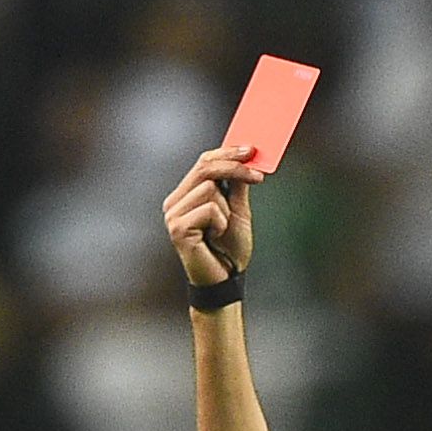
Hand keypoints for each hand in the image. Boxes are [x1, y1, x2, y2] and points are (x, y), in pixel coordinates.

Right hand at [163, 146, 260, 287]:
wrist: (226, 281)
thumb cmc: (230, 249)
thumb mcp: (237, 211)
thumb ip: (236, 186)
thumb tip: (245, 158)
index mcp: (186, 195)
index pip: (203, 162)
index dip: (227, 152)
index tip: (251, 149)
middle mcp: (174, 202)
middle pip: (205, 168)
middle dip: (235, 168)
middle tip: (258, 176)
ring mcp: (173, 215)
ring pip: (210, 189)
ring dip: (226, 210)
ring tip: (221, 230)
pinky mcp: (177, 229)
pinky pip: (210, 210)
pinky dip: (220, 224)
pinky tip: (214, 239)